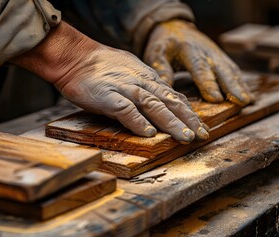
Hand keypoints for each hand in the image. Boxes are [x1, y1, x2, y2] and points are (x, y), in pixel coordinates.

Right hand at [11, 22, 208, 142]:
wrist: (75, 58)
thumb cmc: (101, 67)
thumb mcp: (130, 71)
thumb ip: (145, 84)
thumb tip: (159, 98)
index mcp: (147, 78)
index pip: (173, 96)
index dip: (188, 112)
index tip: (200, 125)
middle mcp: (141, 83)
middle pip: (170, 101)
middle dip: (188, 119)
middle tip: (203, 135)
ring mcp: (125, 89)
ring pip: (154, 106)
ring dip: (171, 122)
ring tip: (185, 137)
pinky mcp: (109, 97)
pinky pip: (126, 110)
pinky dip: (138, 122)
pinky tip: (149, 134)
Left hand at [144, 20, 251, 105]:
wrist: (175, 28)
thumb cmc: (164, 44)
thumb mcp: (156, 54)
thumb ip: (162, 69)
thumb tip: (165, 89)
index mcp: (189, 50)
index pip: (200, 68)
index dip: (208, 84)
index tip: (216, 98)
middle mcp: (206, 52)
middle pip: (221, 70)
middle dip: (232, 86)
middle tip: (241, 101)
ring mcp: (216, 54)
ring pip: (231, 70)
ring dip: (240, 86)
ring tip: (248, 101)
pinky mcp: (221, 58)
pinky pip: (233, 71)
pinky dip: (241, 83)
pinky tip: (248, 96)